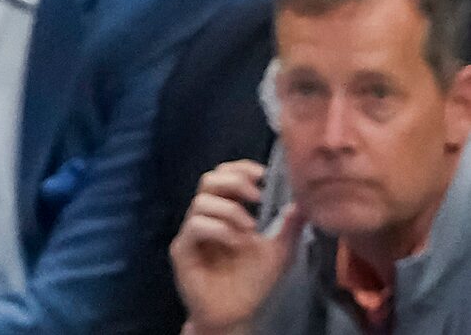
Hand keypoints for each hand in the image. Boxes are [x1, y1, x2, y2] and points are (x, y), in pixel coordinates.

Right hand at [172, 160, 299, 334]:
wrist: (237, 314)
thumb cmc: (252, 282)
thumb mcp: (278, 252)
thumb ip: (289, 228)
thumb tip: (302, 203)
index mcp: (223, 213)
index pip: (223, 176)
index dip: (239, 169)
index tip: (262, 175)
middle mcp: (204, 217)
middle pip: (208, 181)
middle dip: (234, 182)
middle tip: (257, 197)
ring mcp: (191, 233)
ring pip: (201, 202)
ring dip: (230, 211)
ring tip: (250, 230)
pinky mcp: (182, 250)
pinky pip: (195, 226)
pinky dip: (219, 230)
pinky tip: (237, 243)